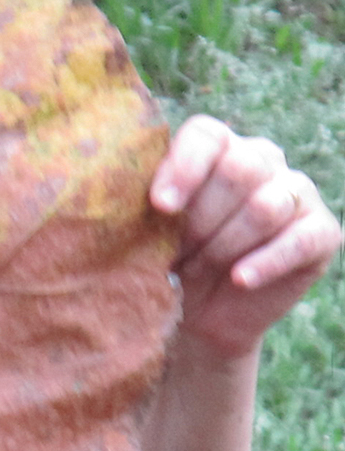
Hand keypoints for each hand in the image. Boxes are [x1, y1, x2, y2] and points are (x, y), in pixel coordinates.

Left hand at [152, 116, 340, 361]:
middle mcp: (262, 161)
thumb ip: (145, 206)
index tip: (161, 207)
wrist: (197, 315)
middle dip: (201, 219)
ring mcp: (297, 194)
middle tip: (177, 253)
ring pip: (268, 206)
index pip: (207, 135)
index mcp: (217, 150)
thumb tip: (128, 197)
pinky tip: (239, 279)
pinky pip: (301, 240)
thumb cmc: (168, 262)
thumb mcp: (148, 233)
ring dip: (225, 245)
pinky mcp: (321, 232)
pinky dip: (265, 262)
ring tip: (199, 269)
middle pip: (240, 169)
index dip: (185, 167)